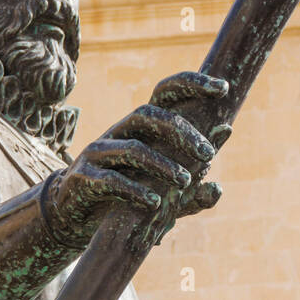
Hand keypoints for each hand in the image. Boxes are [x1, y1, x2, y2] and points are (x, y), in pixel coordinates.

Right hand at [44, 72, 230, 247]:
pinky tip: (155, 203)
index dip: (192, 84)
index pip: (166, 93)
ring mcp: (97, 153)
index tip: (223, 88)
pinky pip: (111, 180)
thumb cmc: (125, 195)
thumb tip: (223, 161)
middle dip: (181, 131)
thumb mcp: (164, 190)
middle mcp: (118, 132)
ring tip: (185, 182)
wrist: (75, 215)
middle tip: (208, 154)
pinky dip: (135, 190)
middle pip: (149, 115)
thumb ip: (192, 181)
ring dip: (162, 164)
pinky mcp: (83, 178)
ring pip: (132, 149)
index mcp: (140, 128)